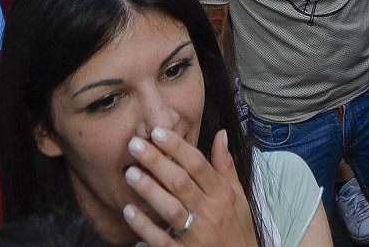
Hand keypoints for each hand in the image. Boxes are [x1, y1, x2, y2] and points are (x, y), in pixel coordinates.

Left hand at [120, 126, 260, 246]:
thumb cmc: (238, 228)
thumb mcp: (239, 197)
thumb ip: (226, 166)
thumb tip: (221, 134)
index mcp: (223, 195)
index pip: (199, 165)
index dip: (178, 147)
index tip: (157, 131)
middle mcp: (211, 212)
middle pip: (181, 182)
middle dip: (157, 161)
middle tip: (135, 144)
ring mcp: (197, 235)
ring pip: (171, 208)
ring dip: (149, 190)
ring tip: (130, 173)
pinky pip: (161, 239)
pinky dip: (145, 226)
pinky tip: (129, 211)